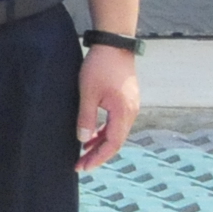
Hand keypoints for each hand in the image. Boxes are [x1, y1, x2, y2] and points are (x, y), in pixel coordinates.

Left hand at [76, 45, 139, 170]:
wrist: (114, 44)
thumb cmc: (100, 67)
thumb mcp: (88, 93)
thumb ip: (86, 118)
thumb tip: (83, 139)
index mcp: (123, 113)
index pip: (112, 144)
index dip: (97, 158)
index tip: (82, 167)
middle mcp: (131, 112)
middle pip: (116, 141)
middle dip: (98, 154)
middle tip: (80, 165)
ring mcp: (131, 106)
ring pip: (116, 132)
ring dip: (101, 143)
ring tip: (83, 152)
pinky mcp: (127, 99)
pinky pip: (116, 122)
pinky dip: (104, 130)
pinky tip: (92, 134)